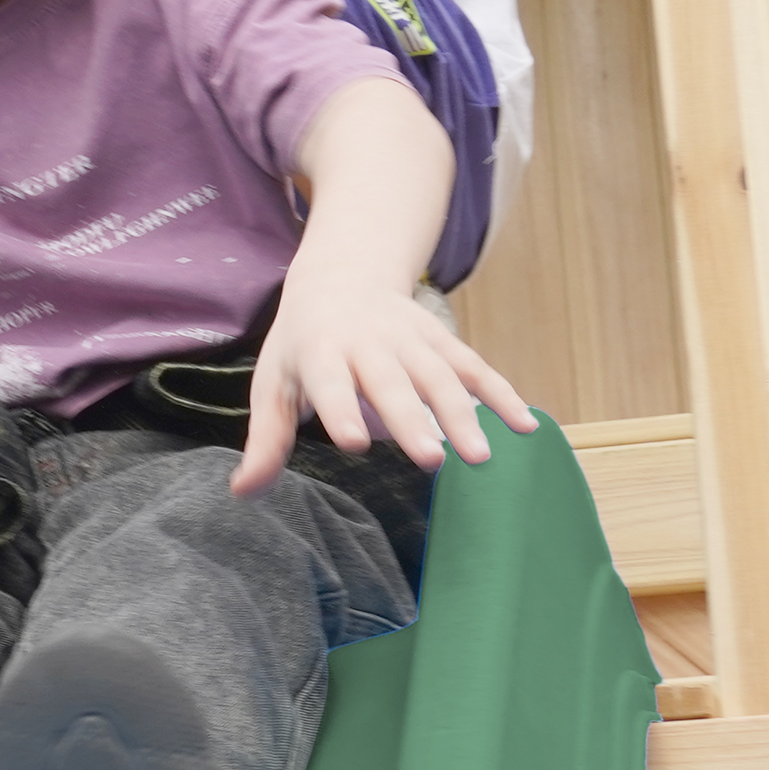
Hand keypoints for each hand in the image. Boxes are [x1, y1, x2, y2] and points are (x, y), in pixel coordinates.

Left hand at [233, 264, 534, 496]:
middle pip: (392, 383)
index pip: (330, 382)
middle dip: (412, 420)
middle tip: (430, 460)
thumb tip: (242, 492)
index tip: (353, 443)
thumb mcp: (275, 383)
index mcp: (320, 352)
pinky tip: (526, 426)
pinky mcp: (441, 341)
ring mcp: (411, 340)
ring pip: (440, 377)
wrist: (340, 277)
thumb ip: (266, 439)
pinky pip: (476, 368)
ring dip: (464, 414)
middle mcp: (369, 344)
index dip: (341, 409)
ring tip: (479, 457)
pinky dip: (502, 394)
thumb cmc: (302, 344)